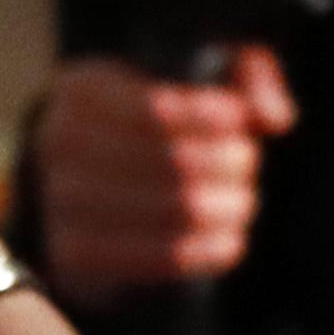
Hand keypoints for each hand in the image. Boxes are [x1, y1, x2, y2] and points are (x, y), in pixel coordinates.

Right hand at [22, 46, 292, 299]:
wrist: (93, 184)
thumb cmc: (159, 121)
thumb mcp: (197, 77)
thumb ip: (245, 76)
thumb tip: (275, 117)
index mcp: (81, 91)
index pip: (154, 111)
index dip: (209, 118)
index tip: (242, 122)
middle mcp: (58, 144)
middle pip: (170, 163)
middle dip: (228, 164)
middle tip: (248, 163)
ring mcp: (61, 203)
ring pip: (173, 211)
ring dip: (227, 206)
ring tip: (242, 199)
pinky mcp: (76, 256)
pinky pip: (161, 258)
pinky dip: (209, 249)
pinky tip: (231, 238)